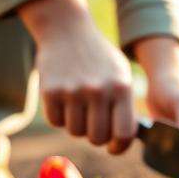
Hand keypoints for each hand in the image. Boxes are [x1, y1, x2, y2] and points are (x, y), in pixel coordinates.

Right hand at [19, 0, 136, 153]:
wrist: (67, 30)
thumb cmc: (100, 58)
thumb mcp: (122, 75)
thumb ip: (126, 106)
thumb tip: (128, 138)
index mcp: (121, 88)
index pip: (123, 134)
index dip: (119, 146)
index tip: (113, 146)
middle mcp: (98, 90)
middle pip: (97, 137)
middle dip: (96, 136)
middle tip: (93, 123)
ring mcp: (73, 91)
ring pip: (76, 132)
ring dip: (77, 125)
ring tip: (79, 106)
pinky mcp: (50, 91)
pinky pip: (56, 122)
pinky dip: (59, 117)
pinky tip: (64, 101)